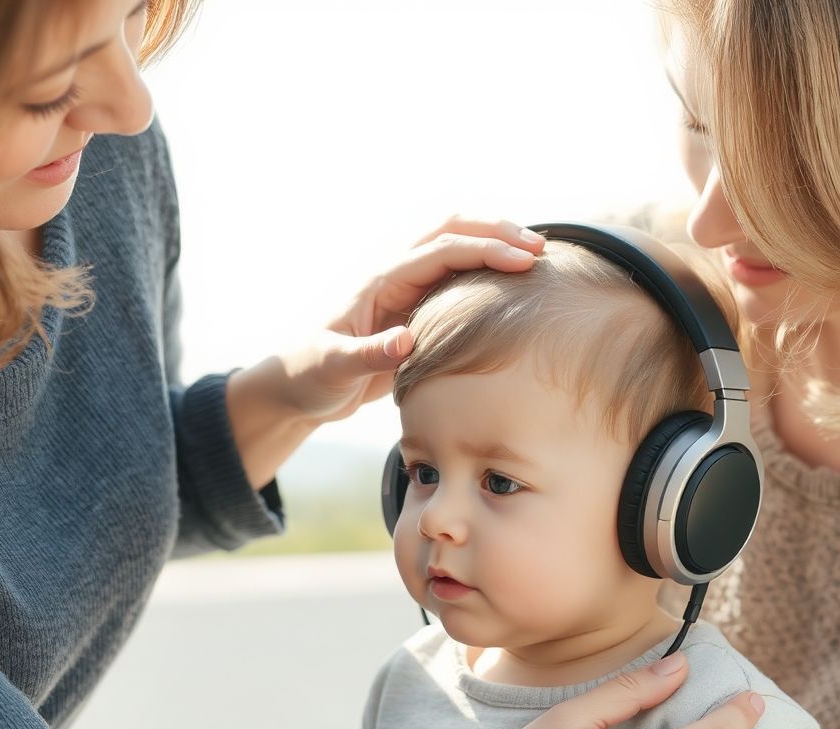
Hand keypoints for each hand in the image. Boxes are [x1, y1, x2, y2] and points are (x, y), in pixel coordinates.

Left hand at [276, 215, 545, 423]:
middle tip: (540, 247)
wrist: (300, 388)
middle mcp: (394, 275)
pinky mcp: (414, 307)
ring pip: (455, 245)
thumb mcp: (334, 368)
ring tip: (536, 256)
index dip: (484, 251)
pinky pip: (456, 276)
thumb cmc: (311, 375)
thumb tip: (405, 342)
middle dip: (496, 230)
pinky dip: (486, 268)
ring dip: (493, 242)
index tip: (525, 262)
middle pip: (451, 229)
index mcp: (380, 280)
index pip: (441, 251)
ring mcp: (406, 288)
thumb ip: (367, 355)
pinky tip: (513, 284)